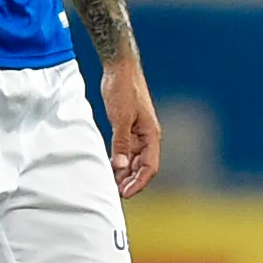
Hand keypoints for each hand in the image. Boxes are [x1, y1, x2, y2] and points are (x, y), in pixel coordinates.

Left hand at [103, 62, 162, 197]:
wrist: (120, 68)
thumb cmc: (123, 89)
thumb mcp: (120, 118)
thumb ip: (121, 143)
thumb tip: (121, 166)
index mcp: (151, 134)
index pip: (150, 166)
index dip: (139, 182)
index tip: (125, 194)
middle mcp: (148, 136)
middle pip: (144, 166)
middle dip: (132, 181)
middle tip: (116, 194)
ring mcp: (139, 132)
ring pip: (135, 160)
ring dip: (126, 173)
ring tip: (112, 184)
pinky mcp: (129, 128)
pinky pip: (127, 150)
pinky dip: (121, 161)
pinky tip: (111, 168)